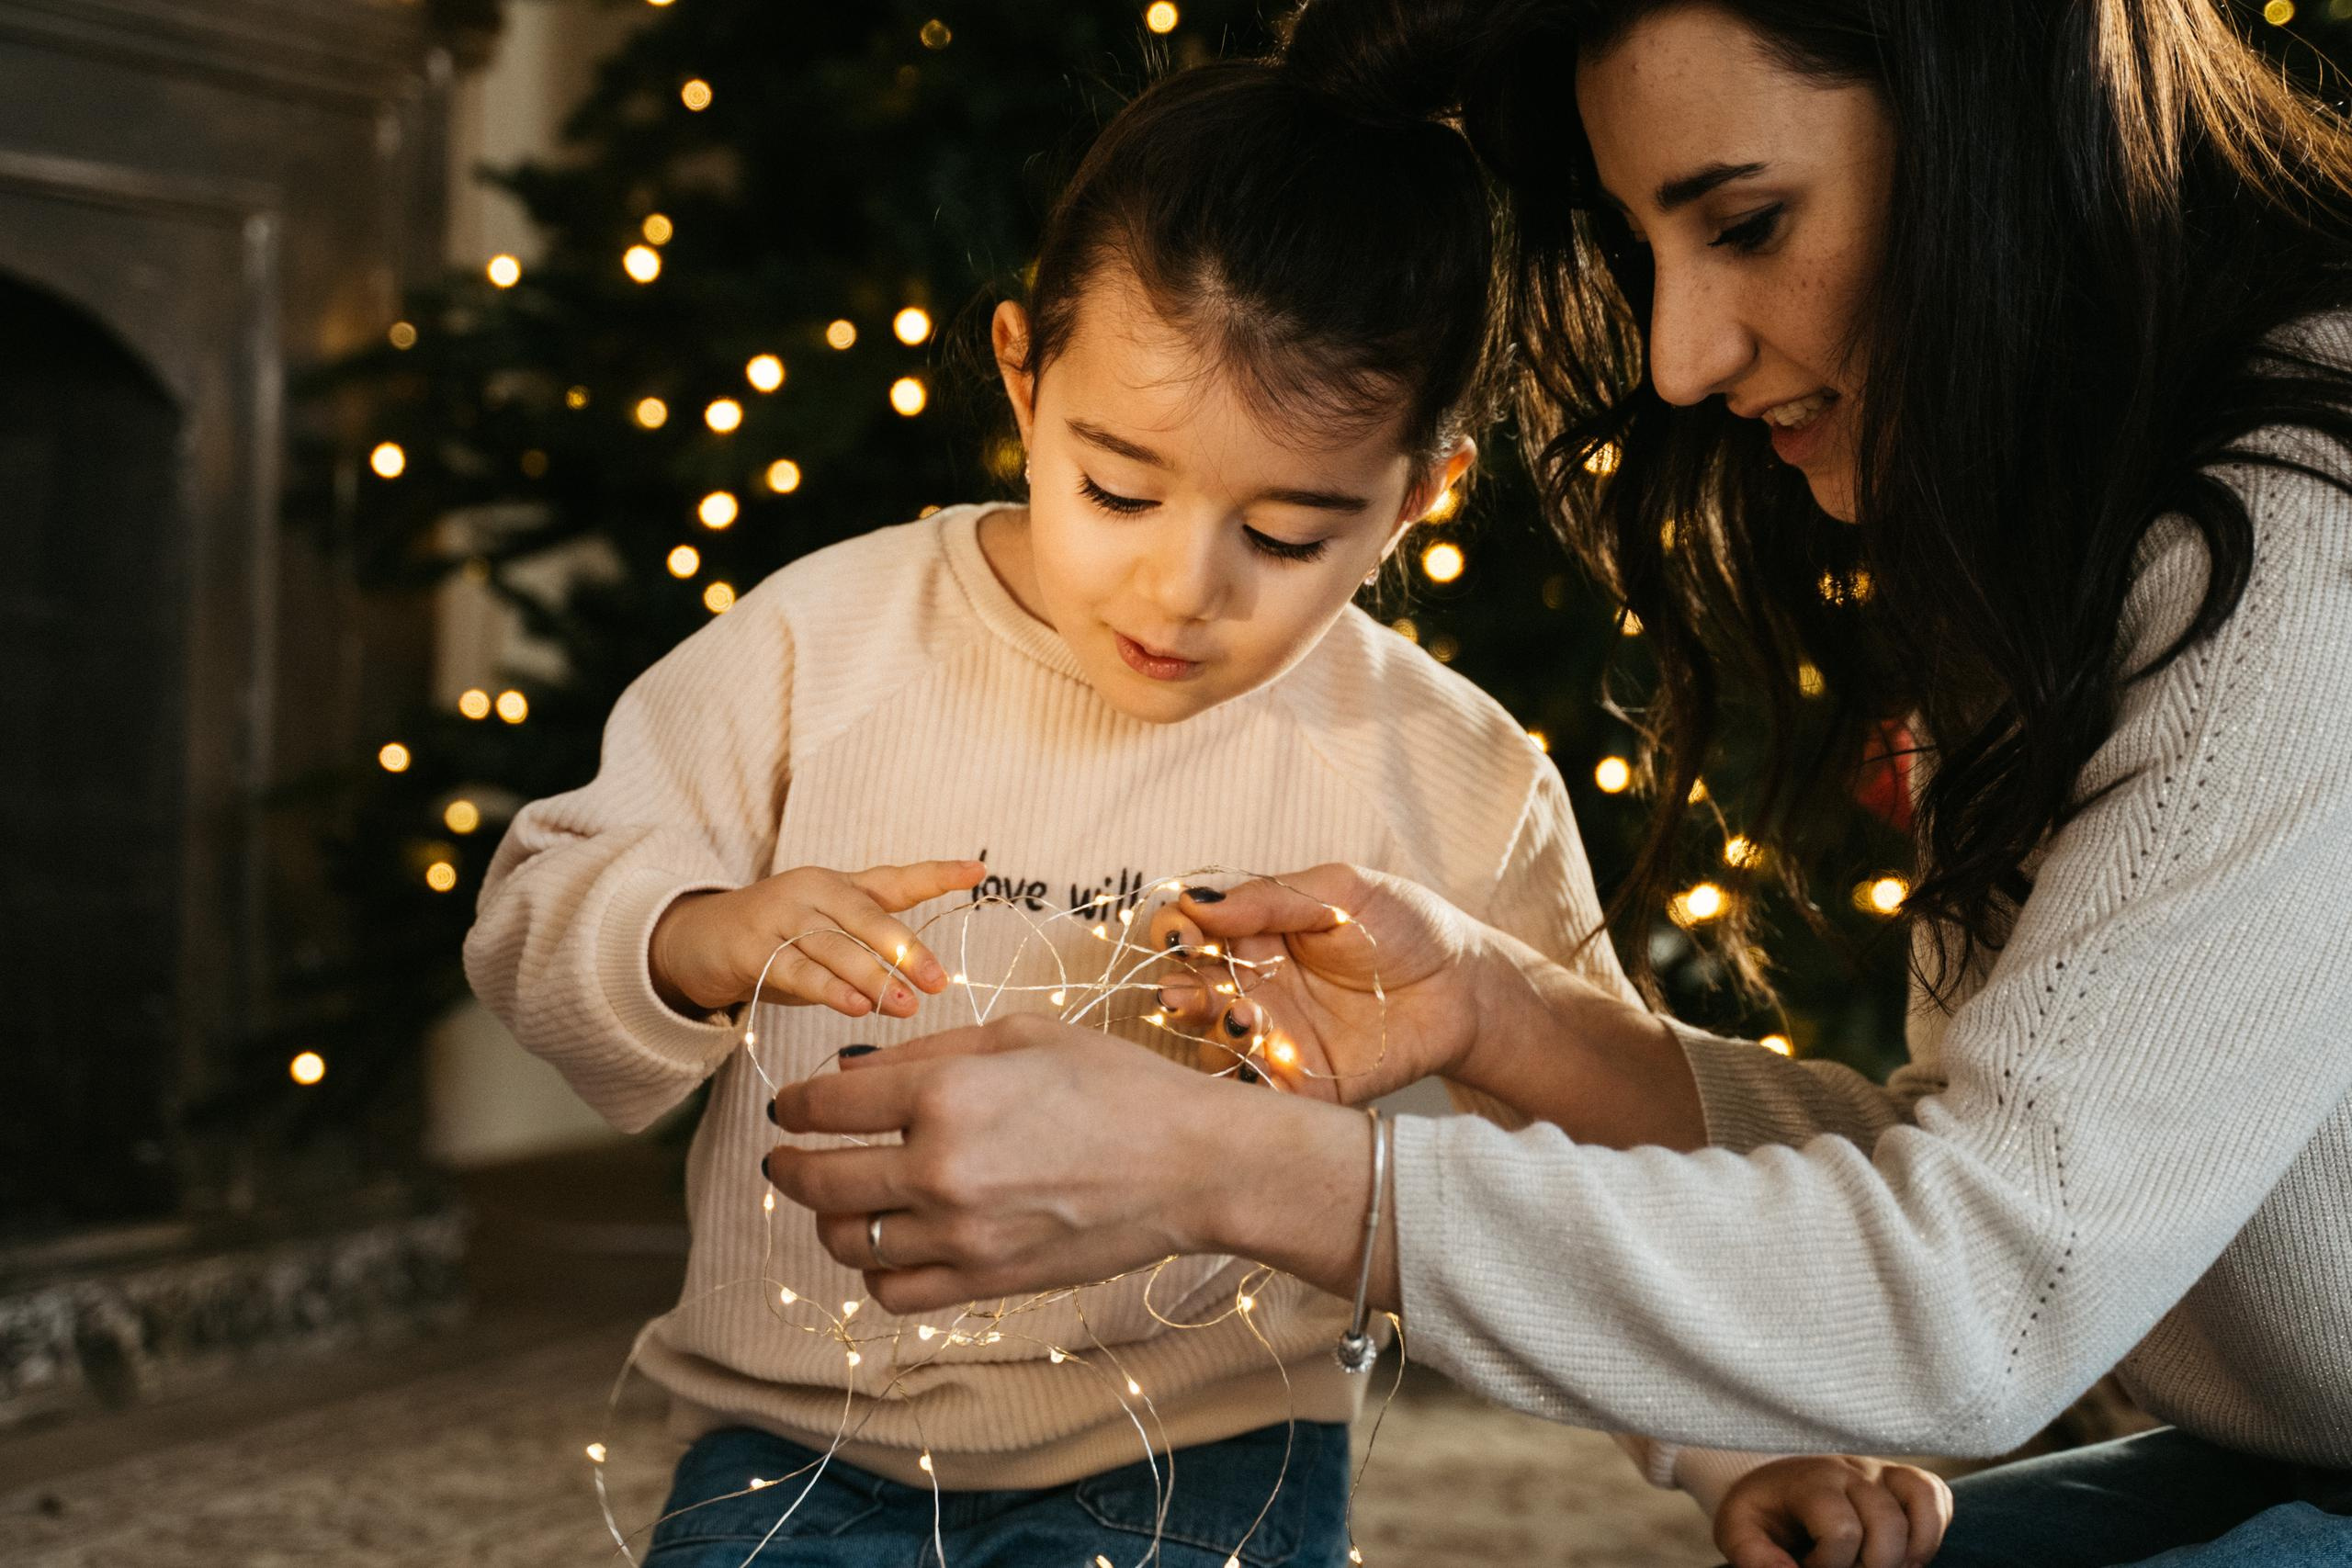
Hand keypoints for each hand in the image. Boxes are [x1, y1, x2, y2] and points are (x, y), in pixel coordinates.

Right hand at [649, 859, 985, 1019]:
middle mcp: (813, 892)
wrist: (696, 941)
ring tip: (905, 1006)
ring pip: (835, 948)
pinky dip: (828, 990)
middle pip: (868, 918)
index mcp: (840, 886)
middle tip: (938, 982)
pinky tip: (855, 1007)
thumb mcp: (826, 935)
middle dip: (906, 950)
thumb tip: (922, 982)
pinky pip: (796, 970)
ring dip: (873, 978)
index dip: (937, 874)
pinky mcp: (751, 948)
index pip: (896, 879)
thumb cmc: (777, 940)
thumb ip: (868, 950)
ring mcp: (780, 917)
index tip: (977, 871)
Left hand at [762, 1014, 1300, 1312]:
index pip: (827, 1106)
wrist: (1190, 1165)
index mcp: (946, 1093)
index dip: (795, 1105)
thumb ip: (928, 1050)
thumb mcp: (1022, 1036)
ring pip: (847, 1241)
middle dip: (789, 1166)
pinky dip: (875, 1269)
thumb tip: (849, 1071)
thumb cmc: (1116, 1085)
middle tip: (786, 1158)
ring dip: (829, 1220)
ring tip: (841, 1201)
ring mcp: (961, 1233)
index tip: (790, 1107)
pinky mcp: (985, 1280)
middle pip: (819, 1180)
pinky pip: (893, 1290)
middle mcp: (940, 1167)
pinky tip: (887, 1244)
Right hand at [1148, 864, 1494, 1102]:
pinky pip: (1259, 1093)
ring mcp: (1273, 1039)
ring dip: (1214, 1036)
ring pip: (1214, 1047)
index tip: (1181, 932)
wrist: (1465, 986)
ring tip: (1246, 1018)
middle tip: (1184, 992)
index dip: (1172, 932)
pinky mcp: (1301, 1085)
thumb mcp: (1340, 892)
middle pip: (1187, 994)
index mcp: (1252, 936)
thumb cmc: (1406, 926)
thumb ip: (1271, 897)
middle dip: (1176, 994)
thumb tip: (1198, 902)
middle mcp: (1251, 987)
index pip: (1189, 933)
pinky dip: (1248, 1083)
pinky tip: (1263, 1061)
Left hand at [1714, 1455, 1953, 1567]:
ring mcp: (1880, 1471)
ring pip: (1920, 1505)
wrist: (1774, 1483)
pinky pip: (1936, 1496)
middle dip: (1873, 1566)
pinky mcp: (1902, 1478)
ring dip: (1909, 1553)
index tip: (1810, 1566)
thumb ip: (1755, 1556)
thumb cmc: (1762, 1513)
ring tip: (1881, 1567)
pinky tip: (1906, 1554)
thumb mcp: (1739, 1533)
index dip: (1831, 1564)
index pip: (1842, 1528)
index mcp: (1809, 1481)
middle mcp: (1850, 1469)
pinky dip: (1931, 1531)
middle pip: (1887, 1524)